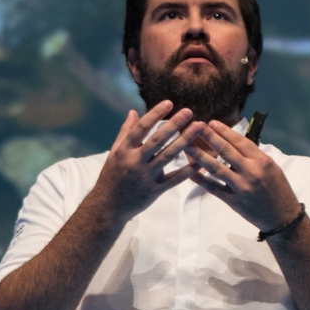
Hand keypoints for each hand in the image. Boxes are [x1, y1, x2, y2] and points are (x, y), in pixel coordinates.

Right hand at [91, 101, 199, 224]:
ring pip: (168, 156)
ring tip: (198, 127)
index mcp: (124, 150)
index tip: (169, 103)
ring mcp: (145, 177)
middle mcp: (134, 162)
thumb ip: (125, 132)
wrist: (108, 207)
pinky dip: (189, 169)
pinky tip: (201, 159)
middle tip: (189, 111)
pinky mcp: (155, 191)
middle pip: (157, 140)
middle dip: (174, 124)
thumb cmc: (111, 176)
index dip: (155, 114)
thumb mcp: (114, 153)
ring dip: (185, 140)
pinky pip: (175, 179)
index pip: (141, 128)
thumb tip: (133, 111)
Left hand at [185, 121, 300, 232]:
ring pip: (216, 168)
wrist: (283, 217)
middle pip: (226, 151)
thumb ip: (254, 157)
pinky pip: (214, 188)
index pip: (240, 141)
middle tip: (196, 125)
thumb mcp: (272, 168)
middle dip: (209, 136)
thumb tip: (234, 144)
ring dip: (199, 156)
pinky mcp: (233, 201)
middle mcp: (250, 171)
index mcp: (261, 160)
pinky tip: (190, 173)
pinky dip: (201, 180)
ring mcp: (240, 187)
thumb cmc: (279, 189)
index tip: (211, 122)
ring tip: (186, 145)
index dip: (224, 131)